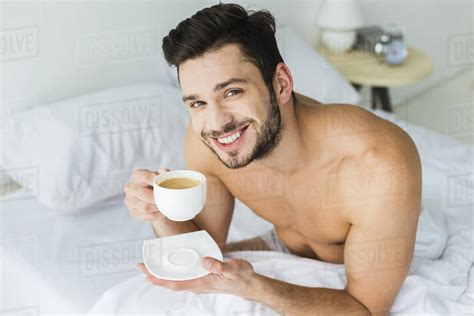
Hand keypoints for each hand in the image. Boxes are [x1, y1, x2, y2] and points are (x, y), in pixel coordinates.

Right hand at [124, 168, 169, 221]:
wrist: (154, 198)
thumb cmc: (159, 184)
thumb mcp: (163, 176)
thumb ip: (164, 173)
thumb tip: (164, 173)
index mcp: (137, 175)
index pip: (146, 177)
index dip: (156, 181)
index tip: (166, 185)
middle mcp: (130, 187)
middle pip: (145, 195)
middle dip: (158, 198)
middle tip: (168, 200)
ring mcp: (129, 200)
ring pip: (145, 207)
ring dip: (158, 208)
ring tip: (166, 206)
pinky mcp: (133, 212)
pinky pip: (146, 215)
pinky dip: (157, 215)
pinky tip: (162, 212)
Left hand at [137, 257, 255, 297]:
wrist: (248, 284)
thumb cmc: (242, 276)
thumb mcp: (234, 268)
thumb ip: (220, 266)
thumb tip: (205, 261)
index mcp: (203, 283)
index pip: (177, 283)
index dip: (161, 280)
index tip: (148, 275)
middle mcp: (198, 284)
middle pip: (172, 282)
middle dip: (155, 275)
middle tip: (140, 266)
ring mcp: (199, 281)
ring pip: (176, 279)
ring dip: (162, 273)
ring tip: (149, 266)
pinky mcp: (202, 277)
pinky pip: (183, 276)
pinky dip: (173, 271)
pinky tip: (169, 266)